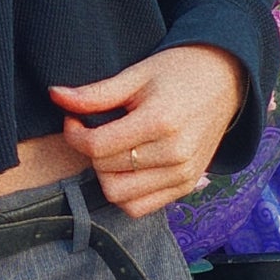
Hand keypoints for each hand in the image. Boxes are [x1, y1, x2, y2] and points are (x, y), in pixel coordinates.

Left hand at [50, 45, 246, 217]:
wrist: (224, 80)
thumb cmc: (178, 71)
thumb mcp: (135, 74)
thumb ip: (94, 93)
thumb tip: (54, 95)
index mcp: (159, 123)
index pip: (98, 147)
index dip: (74, 134)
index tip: (73, 118)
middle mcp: (174, 155)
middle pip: (106, 172)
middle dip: (89, 151)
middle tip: (92, 128)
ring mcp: (183, 176)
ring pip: (120, 196)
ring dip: (105, 174)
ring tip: (110, 148)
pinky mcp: (187, 187)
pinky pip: (141, 207)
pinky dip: (125, 192)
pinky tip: (125, 166)